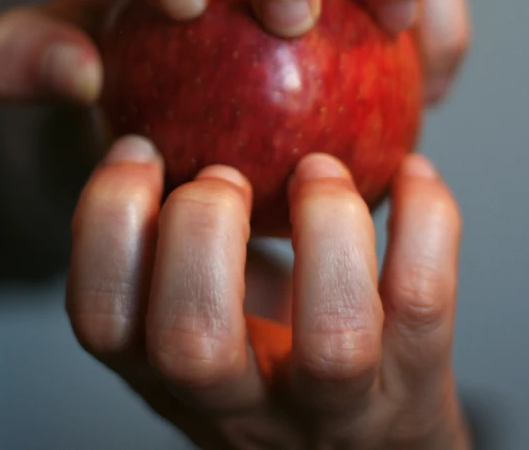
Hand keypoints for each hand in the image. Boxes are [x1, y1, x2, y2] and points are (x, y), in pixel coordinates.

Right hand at [66, 136, 470, 448]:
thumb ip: (176, 237)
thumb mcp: (207, 309)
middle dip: (201, 229)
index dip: (107, 222)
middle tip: (226, 174)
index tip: (140, 148)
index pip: (103, 320)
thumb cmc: (273, 358)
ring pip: (333, 339)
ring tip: (319, 169)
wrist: (369, 444)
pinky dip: (425, 217)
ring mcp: (336, 405)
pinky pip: (424, 300)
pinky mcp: (414, 385)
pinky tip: (410, 173)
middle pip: (195, 342)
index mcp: (171, 375)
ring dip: (324, 226)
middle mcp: (245, 405)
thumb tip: (157, 112)